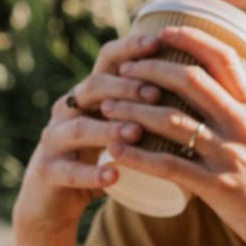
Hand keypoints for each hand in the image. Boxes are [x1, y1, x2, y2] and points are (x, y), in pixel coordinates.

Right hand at [11, 34, 164, 236]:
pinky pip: (68, 171)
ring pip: (78, 127)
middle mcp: (67, 109)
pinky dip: (91, 174)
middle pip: (92, 88)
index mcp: (88, 94)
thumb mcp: (117, 127)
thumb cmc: (96, 158)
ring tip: (136, 132)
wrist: (52, 201)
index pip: (107, 61)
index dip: (130, 49)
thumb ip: (145, 106)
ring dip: (108, 129)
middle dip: (124, 87)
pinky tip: (113, 176)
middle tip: (156, 94)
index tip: (158, 43)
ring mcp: (53, 140)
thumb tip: (199, 81)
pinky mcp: (47, 172)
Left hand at [99, 25, 245, 245]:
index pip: (223, 58)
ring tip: (107, 107)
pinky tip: (114, 151)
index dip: (191, 39)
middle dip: (151, 69)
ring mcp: (230, 155)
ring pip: (171, 120)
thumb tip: (221, 100)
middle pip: (190, 80)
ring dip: (133, 110)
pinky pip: (168, 165)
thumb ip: (244, 119)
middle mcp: (244, 125)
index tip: (162, 32)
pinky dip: (137, 155)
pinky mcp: (218, 186)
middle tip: (125, 69)